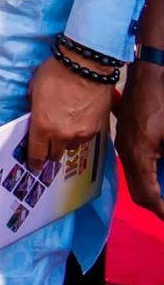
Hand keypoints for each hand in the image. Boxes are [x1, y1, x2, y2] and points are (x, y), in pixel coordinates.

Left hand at [27, 52, 116, 164]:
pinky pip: (85, 138)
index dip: (34, 162)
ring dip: (65, 142)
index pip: (37, 153)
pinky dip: (79, 134)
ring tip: (63, 128)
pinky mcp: (97, 128)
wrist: (86, 66)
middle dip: (49, 152)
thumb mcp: (33, 91)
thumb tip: (34, 118)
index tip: (34, 166)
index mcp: (42, 126)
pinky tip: (77, 122)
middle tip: (47, 144)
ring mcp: (81, 133)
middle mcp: (62, 134)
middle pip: (54, 155)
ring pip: (71, 147)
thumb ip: (33, 110)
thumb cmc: (55, 74)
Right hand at [116, 61, 163, 217]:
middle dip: (156, 205)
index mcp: (138, 156)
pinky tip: (160, 172)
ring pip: (135, 178)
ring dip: (152, 190)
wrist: (148, 72)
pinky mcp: (126, 136)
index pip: (147, 196)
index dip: (162, 211)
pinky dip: (149, 175)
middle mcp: (126, 153)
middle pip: (138, 192)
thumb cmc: (163, 103)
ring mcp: (124, 144)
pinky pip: (135, 164)